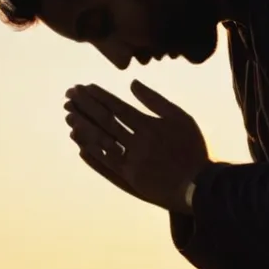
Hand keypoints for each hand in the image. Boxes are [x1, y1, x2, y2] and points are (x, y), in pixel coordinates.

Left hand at [65, 80, 210, 212]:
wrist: (199, 185)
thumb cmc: (192, 148)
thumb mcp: (180, 118)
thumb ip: (155, 100)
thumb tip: (132, 83)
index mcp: (150, 126)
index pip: (117, 108)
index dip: (98, 97)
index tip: (83, 87)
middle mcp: (138, 144)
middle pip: (105, 122)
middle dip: (85, 106)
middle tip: (69, 95)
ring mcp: (132, 164)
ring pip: (102, 143)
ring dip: (84, 128)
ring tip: (69, 116)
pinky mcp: (130, 181)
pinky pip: (106, 165)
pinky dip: (92, 155)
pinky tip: (79, 144)